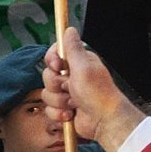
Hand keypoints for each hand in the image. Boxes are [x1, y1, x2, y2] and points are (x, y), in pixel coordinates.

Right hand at [43, 29, 139, 151]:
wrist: (104, 121)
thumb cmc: (97, 93)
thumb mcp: (84, 67)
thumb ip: (73, 48)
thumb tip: (69, 29)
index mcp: (77, 63)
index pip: (54, 55)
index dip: (52, 61)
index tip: (57, 66)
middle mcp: (71, 77)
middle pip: (47, 75)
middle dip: (56, 85)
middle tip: (70, 88)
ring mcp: (67, 94)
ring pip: (46, 94)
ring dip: (59, 101)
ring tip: (74, 105)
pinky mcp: (63, 109)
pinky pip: (49, 109)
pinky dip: (59, 114)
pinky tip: (71, 115)